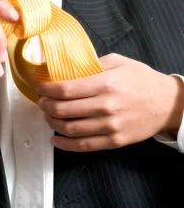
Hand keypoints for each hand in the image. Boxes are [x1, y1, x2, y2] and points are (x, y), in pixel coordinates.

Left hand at [37, 53, 183, 151]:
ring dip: (52, 123)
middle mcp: (106, 106)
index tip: (40, 88)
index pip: (65, 89)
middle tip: (41, 101)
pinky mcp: (114, 141)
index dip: (47, 89)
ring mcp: (110, 126)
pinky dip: (65, 145)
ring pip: (70, 129)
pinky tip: (55, 139)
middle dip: (45, 106)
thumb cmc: (142, 80)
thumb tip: (67, 68)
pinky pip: (83, 146)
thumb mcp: (119, 61)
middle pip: (64, 110)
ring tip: (48, 116)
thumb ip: (92, 64)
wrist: (168, 104)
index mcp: (105, 84)